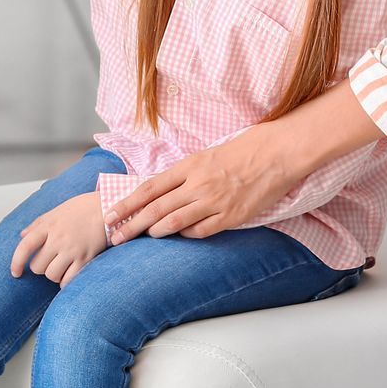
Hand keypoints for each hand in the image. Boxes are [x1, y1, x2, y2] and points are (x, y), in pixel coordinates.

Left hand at [10, 192, 108, 285]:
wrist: (108, 208)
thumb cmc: (81, 209)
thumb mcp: (56, 212)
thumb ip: (38, 224)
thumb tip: (22, 236)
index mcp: (48, 225)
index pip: (25, 246)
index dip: (16, 262)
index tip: (15, 273)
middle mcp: (58, 238)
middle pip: (37, 266)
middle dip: (40, 267)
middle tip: (49, 260)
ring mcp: (72, 249)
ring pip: (51, 275)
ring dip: (54, 274)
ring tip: (61, 265)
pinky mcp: (86, 258)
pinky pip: (68, 280)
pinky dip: (66, 281)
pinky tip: (69, 272)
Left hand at [104, 124, 296, 242]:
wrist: (276, 153)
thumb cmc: (241, 151)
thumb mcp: (205, 155)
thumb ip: (183, 175)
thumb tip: (158, 192)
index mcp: (189, 166)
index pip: (149, 188)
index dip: (127, 203)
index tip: (109, 214)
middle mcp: (198, 184)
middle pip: (156, 208)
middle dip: (131, 224)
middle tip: (115, 237)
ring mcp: (214, 202)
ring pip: (175, 222)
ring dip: (155, 232)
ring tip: (143, 236)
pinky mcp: (232, 216)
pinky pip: (201, 231)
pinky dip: (187, 234)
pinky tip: (181, 235)